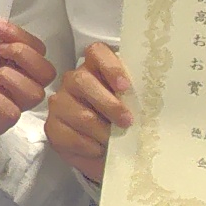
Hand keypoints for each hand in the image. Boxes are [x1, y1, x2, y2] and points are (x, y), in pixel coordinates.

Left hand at [0, 19, 54, 165]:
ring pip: (35, 93)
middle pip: (46, 70)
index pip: (37, 47)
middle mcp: (27, 85)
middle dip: (21, 54)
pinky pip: (12, 112)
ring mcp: (18, 104)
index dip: (19, 34)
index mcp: (23, 66)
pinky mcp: (3, 121)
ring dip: (9, 78)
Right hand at [45, 41, 134, 180]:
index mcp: (96, 68)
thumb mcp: (133, 106)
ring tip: (115, 141)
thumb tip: (152, 103)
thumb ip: (136, 97)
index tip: (125, 87)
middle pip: (83, 81)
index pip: (97, 53)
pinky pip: (71, 136)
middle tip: (127, 121)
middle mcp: (74, 81)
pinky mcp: (53, 127)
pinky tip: (99, 149)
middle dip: (109, 104)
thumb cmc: (123, 123)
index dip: (111, 67)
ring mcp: (60, 103)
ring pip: (80, 114)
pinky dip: (90, 147)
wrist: (107, 152)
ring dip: (103, 132)